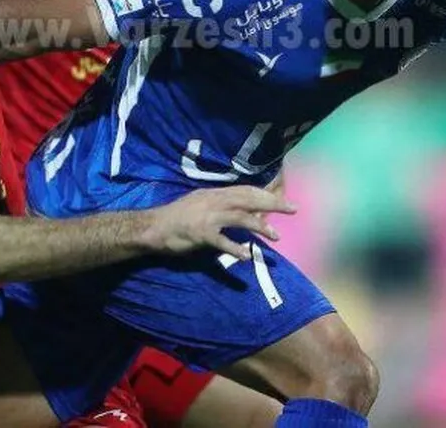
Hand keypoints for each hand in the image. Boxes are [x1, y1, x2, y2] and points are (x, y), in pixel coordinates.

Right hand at [146, 185, 296, 258]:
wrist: (153, 227)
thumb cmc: (178, 217)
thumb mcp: (202, 204)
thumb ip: (223, 207)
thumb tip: (247, 213)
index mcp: (215, 193)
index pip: (246, 190)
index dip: (266, 193)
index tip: (284, 199)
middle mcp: (214, 200)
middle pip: (249, 199)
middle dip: (273, 203)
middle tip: (292, 209)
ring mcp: (207, 216)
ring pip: (240, 217)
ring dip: (260, 226)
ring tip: (275, 237)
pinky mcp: (200, 233)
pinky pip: (221, 241)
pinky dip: (235, 247)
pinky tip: (246, 255)